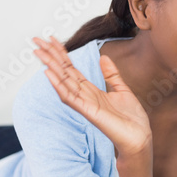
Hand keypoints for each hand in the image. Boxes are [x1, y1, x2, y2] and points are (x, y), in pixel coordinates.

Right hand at [33, 36, 151, 158]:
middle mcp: (85, 96)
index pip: (72, 69)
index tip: (51, 39)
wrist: (139, 138)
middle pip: (64, 72)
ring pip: (63, 82)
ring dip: (50, 67)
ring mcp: (85, 104)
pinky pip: (70, 97)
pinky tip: (49, 74)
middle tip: (36, 40)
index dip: (62, 53)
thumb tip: (103, 56)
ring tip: (39, 52)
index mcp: (92, 90)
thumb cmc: (131, 119)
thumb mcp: (122, 90)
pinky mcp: (89, 112)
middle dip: (50, 56)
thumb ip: (111, 75)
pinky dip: (59, 85)